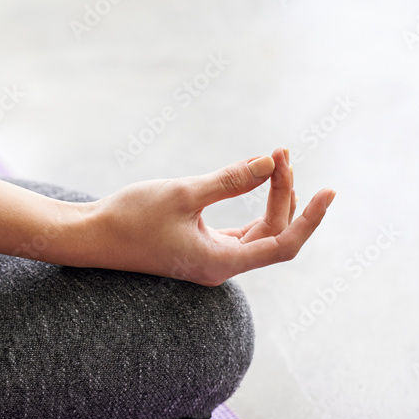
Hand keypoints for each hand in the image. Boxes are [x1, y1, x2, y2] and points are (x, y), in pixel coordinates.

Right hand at [92, 148, 333, 284]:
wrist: (90, 236)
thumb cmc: (131, 216)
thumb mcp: (184, 193)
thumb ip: (231, 179)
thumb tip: (271, 162)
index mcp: (221, 262)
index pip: (284, 244)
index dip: (310, 218)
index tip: (328, 191)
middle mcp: (222, 266)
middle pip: (273, 232)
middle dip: (284, 192)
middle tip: (280, 152)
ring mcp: (211, 259)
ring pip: (259, 230)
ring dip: (270, 196)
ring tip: (273, 158)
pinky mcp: (200, 249)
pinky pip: (240, 228)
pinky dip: (250, 202)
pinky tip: (253, 176)